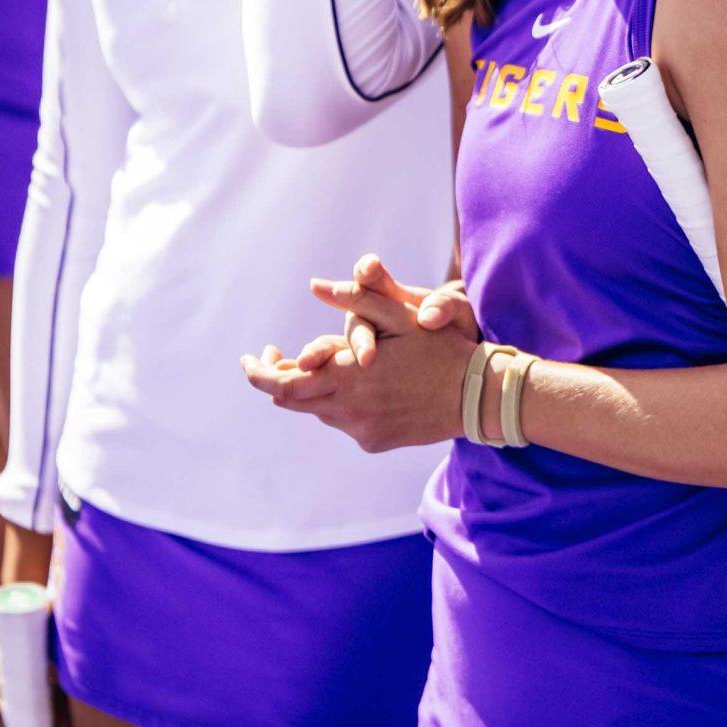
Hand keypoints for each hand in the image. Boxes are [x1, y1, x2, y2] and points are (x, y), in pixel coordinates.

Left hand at [241, 256, 477, 451]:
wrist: (475, 397)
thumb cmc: (438, 348)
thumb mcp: (400, 316)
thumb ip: (358, 300)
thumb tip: (316, 284)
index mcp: (348, 375)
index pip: (282, 384)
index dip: (259, 373)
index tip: (251, 357)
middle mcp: (348, 409)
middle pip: (290, 401)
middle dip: (276, 378)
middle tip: (272, 357)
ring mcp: (360, 429)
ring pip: (317, 410)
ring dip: (314, 389)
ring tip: (326, 364)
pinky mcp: (372, 442)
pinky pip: (343, 422)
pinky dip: (341, 403)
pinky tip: (364, 386)